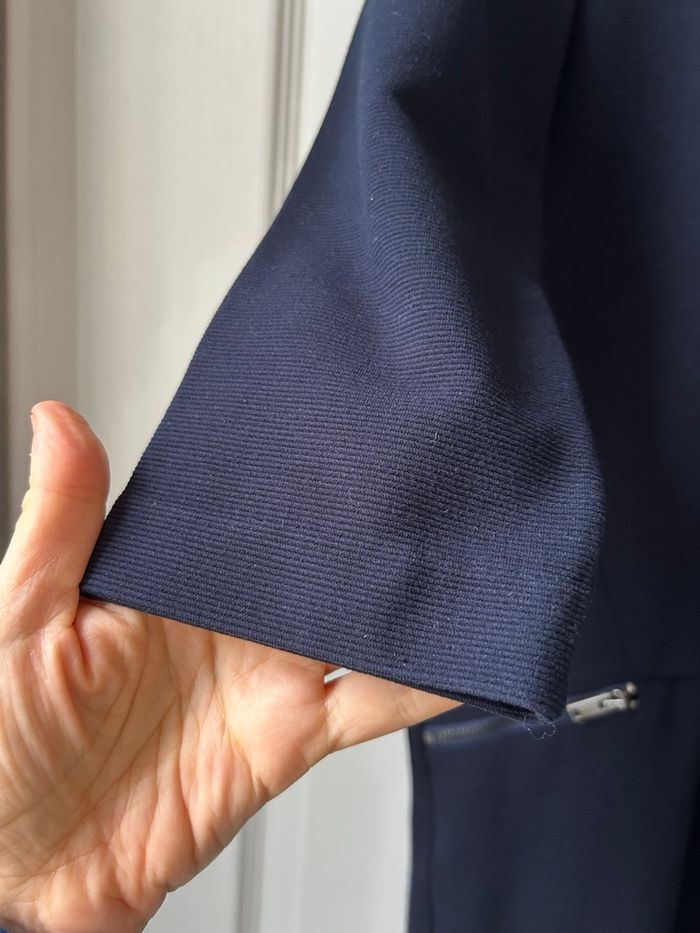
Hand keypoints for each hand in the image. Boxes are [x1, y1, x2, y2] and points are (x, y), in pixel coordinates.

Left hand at [0, 401, 458, 932]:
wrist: (25, 870)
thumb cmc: (2, 738)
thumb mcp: (18, 620)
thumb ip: (56, 525)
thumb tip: (58, 420)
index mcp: (175, 578)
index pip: (247, 511)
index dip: (291, 474)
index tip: (339, 430)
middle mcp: (231, 621)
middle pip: (316, 560)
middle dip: (367, 523)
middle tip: (426, 475)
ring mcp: (266, 678)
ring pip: (359, 623)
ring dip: (406, 595)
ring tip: (460, 549)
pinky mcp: (289, 741)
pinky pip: (371, 709)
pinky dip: (421, 686)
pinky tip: (460, 655)